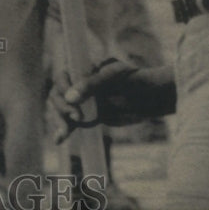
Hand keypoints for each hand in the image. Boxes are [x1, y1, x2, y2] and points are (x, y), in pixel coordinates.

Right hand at [48, 57, 174, 142]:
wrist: (151, 98)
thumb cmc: (134, 80)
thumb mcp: (113, 77)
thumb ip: (91, 85)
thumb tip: (69, 98)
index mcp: (82, 69)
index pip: (62, 77)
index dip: (63, 88)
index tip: (72, 101)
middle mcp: (78, 84)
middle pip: (58, 94)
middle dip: (61, 107)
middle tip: (76, 118)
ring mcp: (82, 101)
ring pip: (61, 109)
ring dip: (59, 120)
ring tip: (65, 132)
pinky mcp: (87, 116)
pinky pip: (70, 122)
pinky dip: (64, 130)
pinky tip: (58, 140)